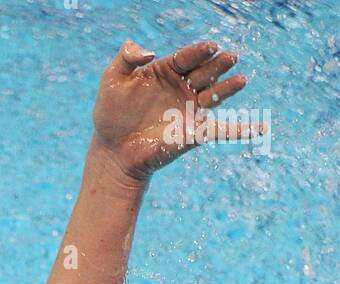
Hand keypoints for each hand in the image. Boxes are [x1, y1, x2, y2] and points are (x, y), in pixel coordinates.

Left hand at [92, 39, 261, 181]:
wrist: (113, 150)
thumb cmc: (111, 114)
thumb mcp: (112, 79)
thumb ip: (126, 57)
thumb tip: (148, 52)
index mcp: (166, 70)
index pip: (186, 57)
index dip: (198, 51)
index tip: (209, 46)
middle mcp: (182, 87)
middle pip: (205, 72)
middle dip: (217, 65)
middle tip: (229, 57)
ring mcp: (190, 110)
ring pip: (215, 96)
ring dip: (229, 88)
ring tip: (241, 80)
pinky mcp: (193, 133)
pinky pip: (220, 130)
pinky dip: (239, 130)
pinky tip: (259, 129)